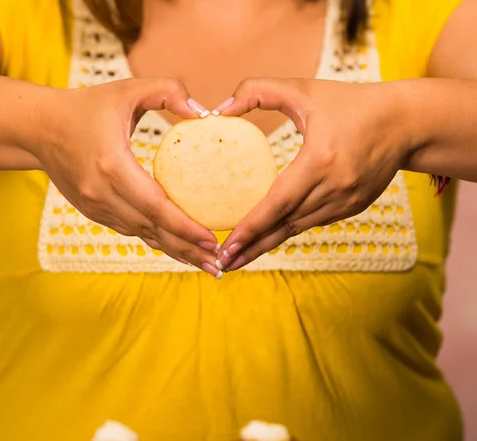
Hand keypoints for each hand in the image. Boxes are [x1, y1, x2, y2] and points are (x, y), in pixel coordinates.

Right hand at [28, 78, 222, 276]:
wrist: (40, 127)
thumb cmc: (87, 106)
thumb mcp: (128, 89)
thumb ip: (168, 90)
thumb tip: (203, 114)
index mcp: (113, 165)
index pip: (156, 206)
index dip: (186, 227)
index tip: (213, 239)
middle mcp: (103, 193)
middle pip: (152, 230)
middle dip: (188, 250)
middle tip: (219, 266)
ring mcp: (95, 206)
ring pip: (141, 235)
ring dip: (174, 250)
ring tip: (205, 263)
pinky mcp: (93, 211)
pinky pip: (129, 229)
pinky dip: (154, 239)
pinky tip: (176, 248)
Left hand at [214, 78, 411, 270]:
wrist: (405, 123)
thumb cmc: (351, 103)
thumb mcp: (303, 89)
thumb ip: (258, 91)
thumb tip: (220, 109)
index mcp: (321, 160)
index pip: (278, 203)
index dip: (250, 227)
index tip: (226, 246)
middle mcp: (335, 187)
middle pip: (284, 225)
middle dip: (251, 246)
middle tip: (221, 264)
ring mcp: (347, 202)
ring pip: (298, 228)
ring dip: (267, 244)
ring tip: (238, 258)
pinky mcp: (353, 207)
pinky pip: (313, 222)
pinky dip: (289, 229)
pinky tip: (268, 239)